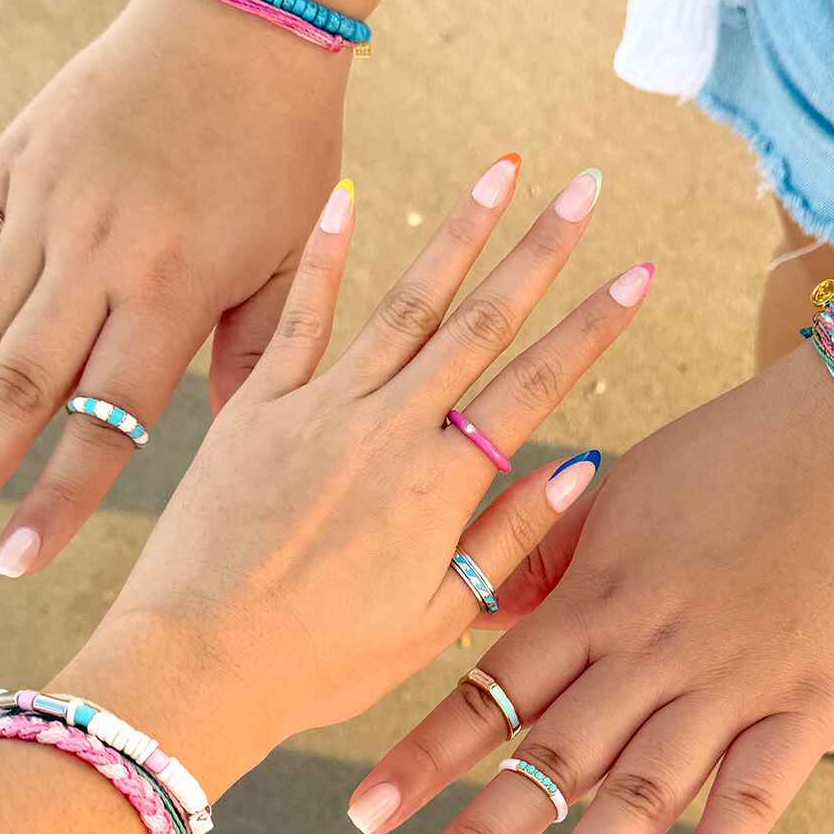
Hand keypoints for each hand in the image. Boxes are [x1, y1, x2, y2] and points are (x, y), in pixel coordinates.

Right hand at [0, 0, 347, 574]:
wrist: (243, 22)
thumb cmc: (282, 153)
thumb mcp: (289, 263)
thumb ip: (255, 358)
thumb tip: (236, 447)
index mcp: (170, 295)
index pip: (105, 422)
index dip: (58, 498)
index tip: (14, 564)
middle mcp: (96, 260)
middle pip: (17, 387)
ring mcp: (46, 209)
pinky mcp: (15, 162)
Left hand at [56, 160, 651, 794]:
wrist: (195, 664)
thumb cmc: (322, 660)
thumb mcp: (436, 619)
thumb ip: (507, 538)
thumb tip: (577, 467)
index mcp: (440, 483)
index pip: (536, 384)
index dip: (593, 325)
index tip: (638, 272)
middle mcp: (388, 426)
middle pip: (482, 321)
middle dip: (542, 249)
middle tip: (584, 187)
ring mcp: (319, 407)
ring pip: (406, 300)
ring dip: (458, 230)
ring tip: (501, 169)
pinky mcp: (256, 406)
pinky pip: (298, 315)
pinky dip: (326, 255)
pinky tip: (349, 198)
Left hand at [351, 350, 833, 833]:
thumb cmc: (735, 451)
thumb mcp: (624, 490)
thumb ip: (555, 559)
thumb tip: (483, 612)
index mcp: (597, 595)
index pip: (493, 691)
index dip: (425, 755)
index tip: (364, 816)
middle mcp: (651, 648)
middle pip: (550, 755)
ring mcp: (731, 680)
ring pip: (643, 790)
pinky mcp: (810, 701)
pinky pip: (756, 792)